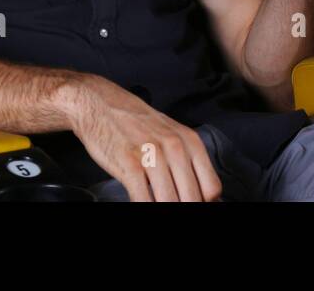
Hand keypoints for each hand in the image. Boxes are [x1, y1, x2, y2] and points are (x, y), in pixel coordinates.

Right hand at [67, 75, 221, 201]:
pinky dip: (144, 207)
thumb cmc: (137, 124)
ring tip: (157, 204)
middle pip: (193, 198)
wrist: (101, 104)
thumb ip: (188, 161)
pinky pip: (143, 199)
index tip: (192, 204)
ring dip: (165, 209)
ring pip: (170, 202)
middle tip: (175, 206)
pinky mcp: (129, 164)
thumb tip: (205, 195)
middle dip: (185, 208)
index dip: (204, 203)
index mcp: (191, 142)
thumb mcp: (172, 135)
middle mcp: (176, 147)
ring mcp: (152, 155)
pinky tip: (143, 204)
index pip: (212, 188)